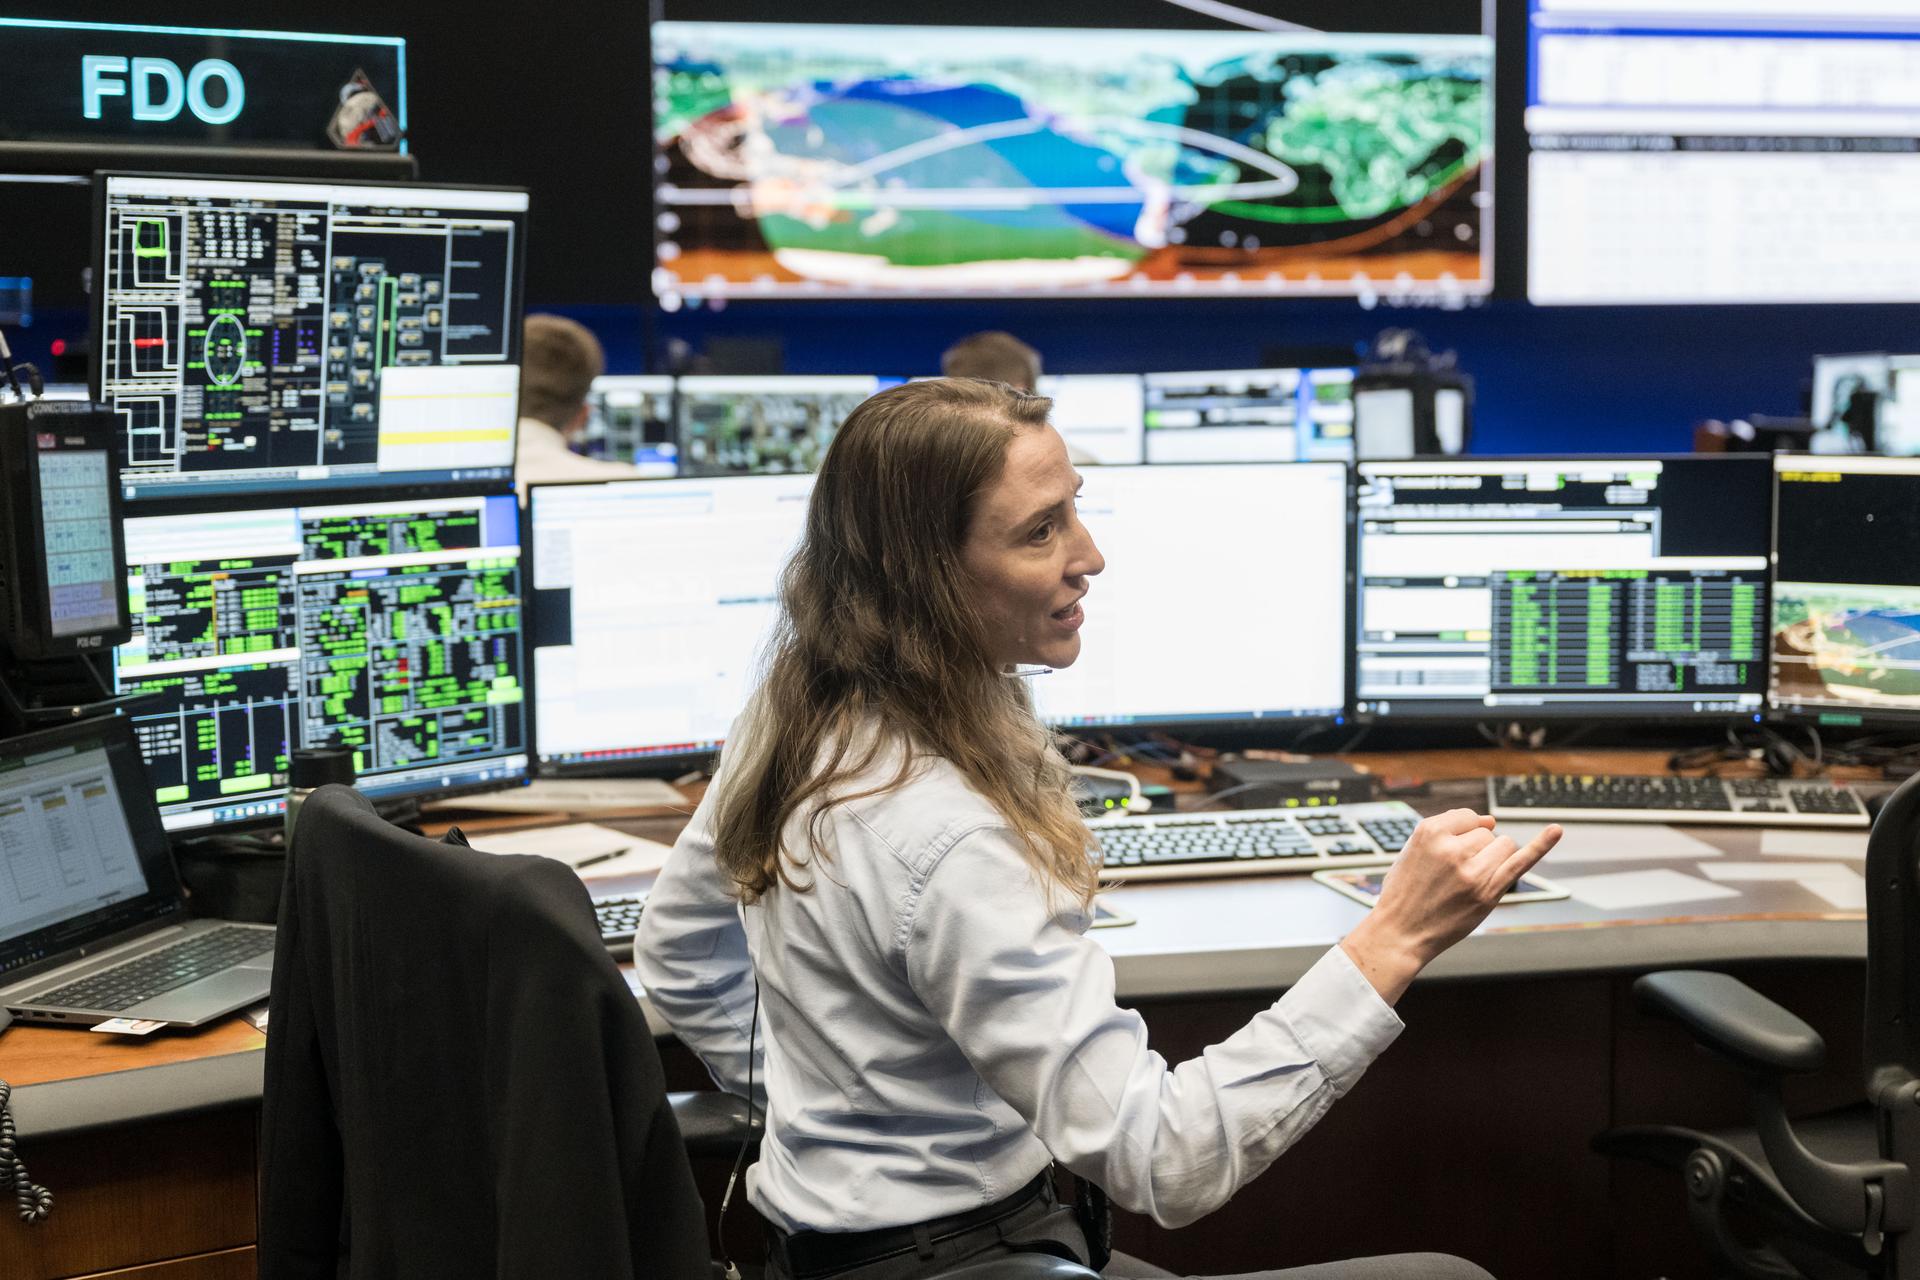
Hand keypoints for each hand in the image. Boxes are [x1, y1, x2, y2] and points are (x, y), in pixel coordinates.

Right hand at [1339, 809, 1560, 1003]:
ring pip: (1502, 845)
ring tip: (1471, 878)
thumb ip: (1447, 830)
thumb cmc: (1406, 892)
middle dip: (1477, 849)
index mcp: (1429, 833)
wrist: (1400, 932)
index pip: (1468, 818)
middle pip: (1487, 834)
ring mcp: (1472, 872)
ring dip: (1493, 858)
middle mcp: (1452, 849)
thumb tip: (1491, 820)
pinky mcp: (1488, 893)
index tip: (1454, 851)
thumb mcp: (1412, 850)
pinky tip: (1556, 830)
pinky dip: (1542, 844)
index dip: (1464, 833)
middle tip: (1456, 875)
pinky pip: (1521, 862)